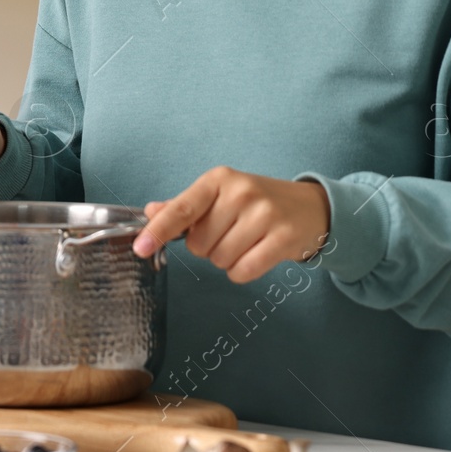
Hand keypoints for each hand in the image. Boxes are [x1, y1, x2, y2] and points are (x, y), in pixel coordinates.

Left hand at [134, 167, 330, 283]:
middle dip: (208, 247)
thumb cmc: (257, 202)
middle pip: (199, 244)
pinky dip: (243, 272)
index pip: (181, 209)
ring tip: (246, 241)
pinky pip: (243, 271)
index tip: (141, 247)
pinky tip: (256, 254)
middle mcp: (241, 192)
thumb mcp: (220, 195)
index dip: (158, 230)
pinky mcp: (283, 238)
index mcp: (219, 179)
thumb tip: (150, 212)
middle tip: (230, 233)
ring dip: (227, 260)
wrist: (310, 206)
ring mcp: (264, 214)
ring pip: (220, 259)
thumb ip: (184, 206)